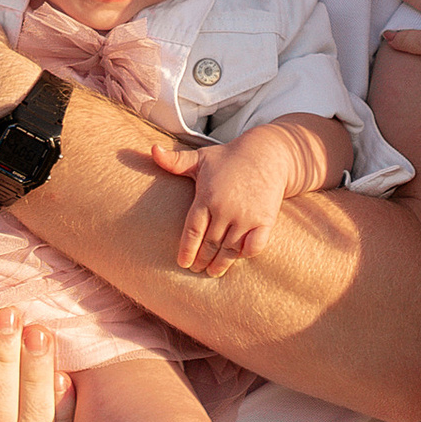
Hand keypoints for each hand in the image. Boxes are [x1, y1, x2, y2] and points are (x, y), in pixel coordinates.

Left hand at [147, 128, 294, 274]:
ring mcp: (246, 216)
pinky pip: (254, 245)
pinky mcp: (265, 220)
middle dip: (202, 260)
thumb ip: (175, 161)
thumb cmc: (229, 157)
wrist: (268, 154)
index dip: (187, 250)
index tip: (183, 263)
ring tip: (213, 272)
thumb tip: (153, 150)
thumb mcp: (201, 157)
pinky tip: (237, 257)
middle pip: (210, 243)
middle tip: (196, 270)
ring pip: (230, 248)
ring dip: (221, 263)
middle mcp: (226, 209)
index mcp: (207, 197)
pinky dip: (245, 254)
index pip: (193, 231)